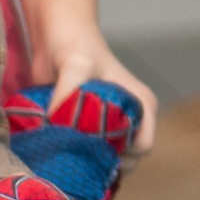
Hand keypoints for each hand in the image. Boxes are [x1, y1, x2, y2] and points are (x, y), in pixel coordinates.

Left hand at [44, 37, 157, 159]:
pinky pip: (91, 154)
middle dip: (104, 164)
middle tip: (75, 161)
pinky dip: (78, 158)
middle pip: (128, 159)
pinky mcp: (91, 129)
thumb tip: (56, 126)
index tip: (92, 151)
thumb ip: (68, 94)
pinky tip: (59, 155)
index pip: (143, 146)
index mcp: (142, 104)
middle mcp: (132, 117)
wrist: (58, 35)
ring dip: (89, 164)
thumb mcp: (75, 65)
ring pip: (108, 160)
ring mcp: (112, 125)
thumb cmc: (76, 45)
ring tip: (65, 159)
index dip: (122, 155)